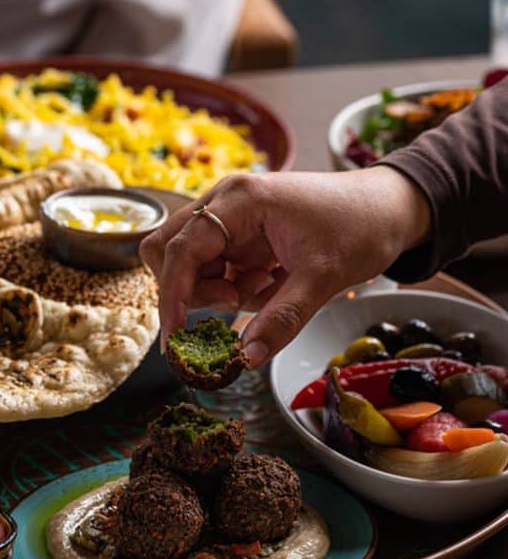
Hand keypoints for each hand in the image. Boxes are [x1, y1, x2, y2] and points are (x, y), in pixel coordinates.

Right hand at [139, 167, 431, 367]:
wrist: (391, 208)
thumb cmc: (360, 228)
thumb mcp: (323, 278)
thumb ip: (282, 319)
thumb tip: (246, 359)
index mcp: (240, 200)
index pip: (182, 249)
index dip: (172, 296)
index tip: (176, 339)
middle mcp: (224, 201)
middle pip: (168, 250)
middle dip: (189, 288)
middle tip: (232, 302)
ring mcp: (228, 216)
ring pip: (187, 263)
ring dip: (214, 289)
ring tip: (262, 290)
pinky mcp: (237, 233)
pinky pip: (213, 267)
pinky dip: (231, 287)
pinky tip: (268, 284)